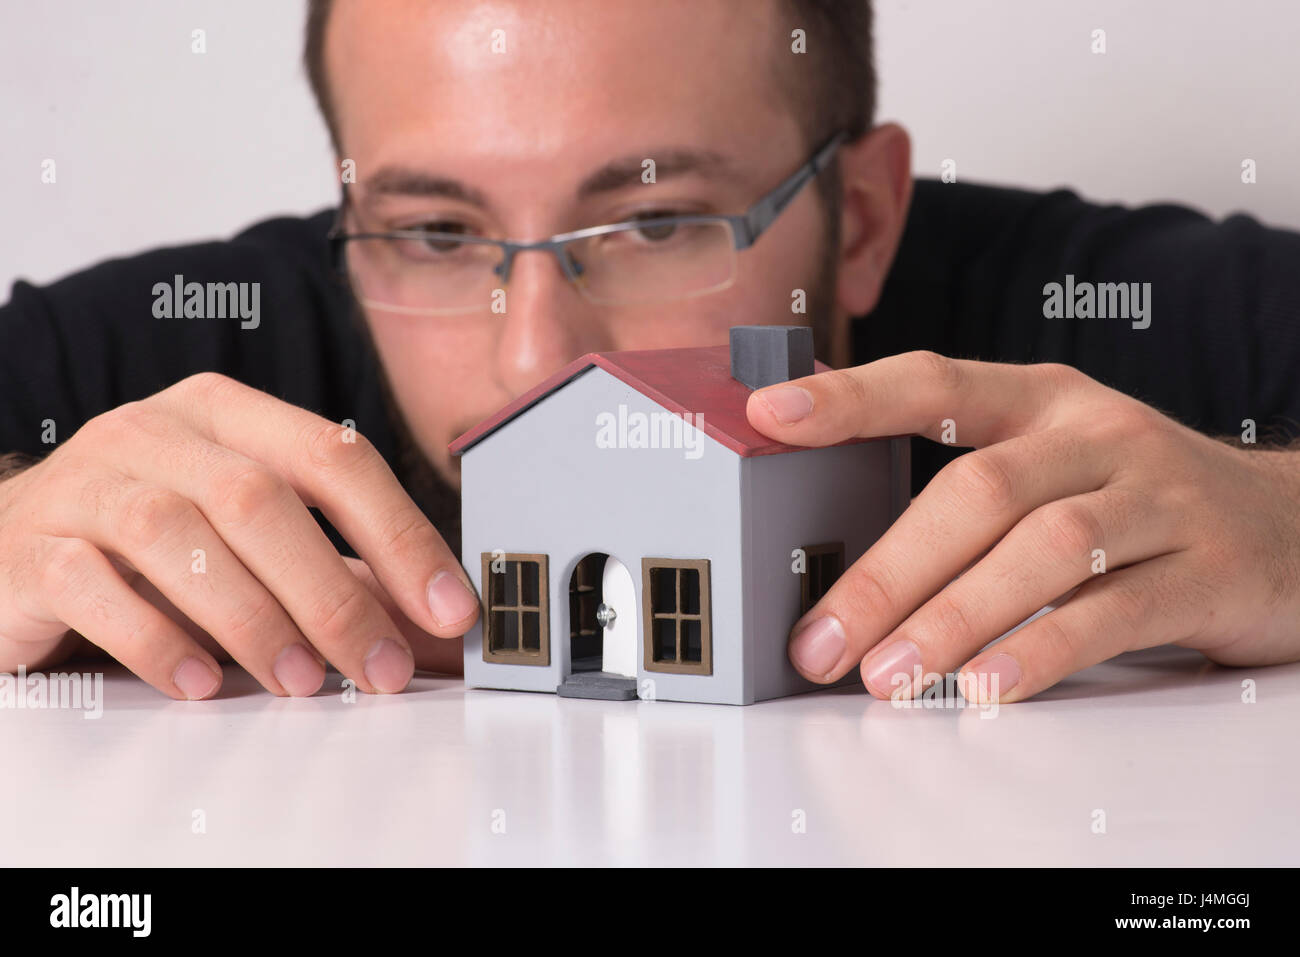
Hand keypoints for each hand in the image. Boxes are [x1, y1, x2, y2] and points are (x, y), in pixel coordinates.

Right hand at [0, 373, 477, 698]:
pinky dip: (156, 641)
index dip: (401, 535)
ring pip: (180, 537)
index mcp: (229, 414)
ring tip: (303, 681)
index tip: (450, 608)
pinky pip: (95, 587)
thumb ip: (341, 575)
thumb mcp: (251, 539)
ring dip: (254, 620)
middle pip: (261, 501)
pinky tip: (200, 684)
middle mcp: (158, 430)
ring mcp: (87, 481)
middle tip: (379, 669)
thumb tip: (438, 630)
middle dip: (333, 595)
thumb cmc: (153, 540)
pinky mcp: (30, 544)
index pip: (334, 457)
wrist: (13, 542)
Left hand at [747, 351, 1299, 702]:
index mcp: (1045, 401)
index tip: (770, 413)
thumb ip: (967, 494)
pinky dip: (1041, 650)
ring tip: (888, 676)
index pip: (937, 382)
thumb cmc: (1135, 498)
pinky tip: (987, 686)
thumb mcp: (1055, 462)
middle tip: (822, 641)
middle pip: (979, 491)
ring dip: (953, 618)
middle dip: (889, 571)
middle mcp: (1099, 436)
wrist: (1289, 524)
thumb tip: (846, 566)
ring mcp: (1159, 499)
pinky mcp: (1207, 571)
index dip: (853, 395)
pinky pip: (1113, 613)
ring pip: (1043, 551)